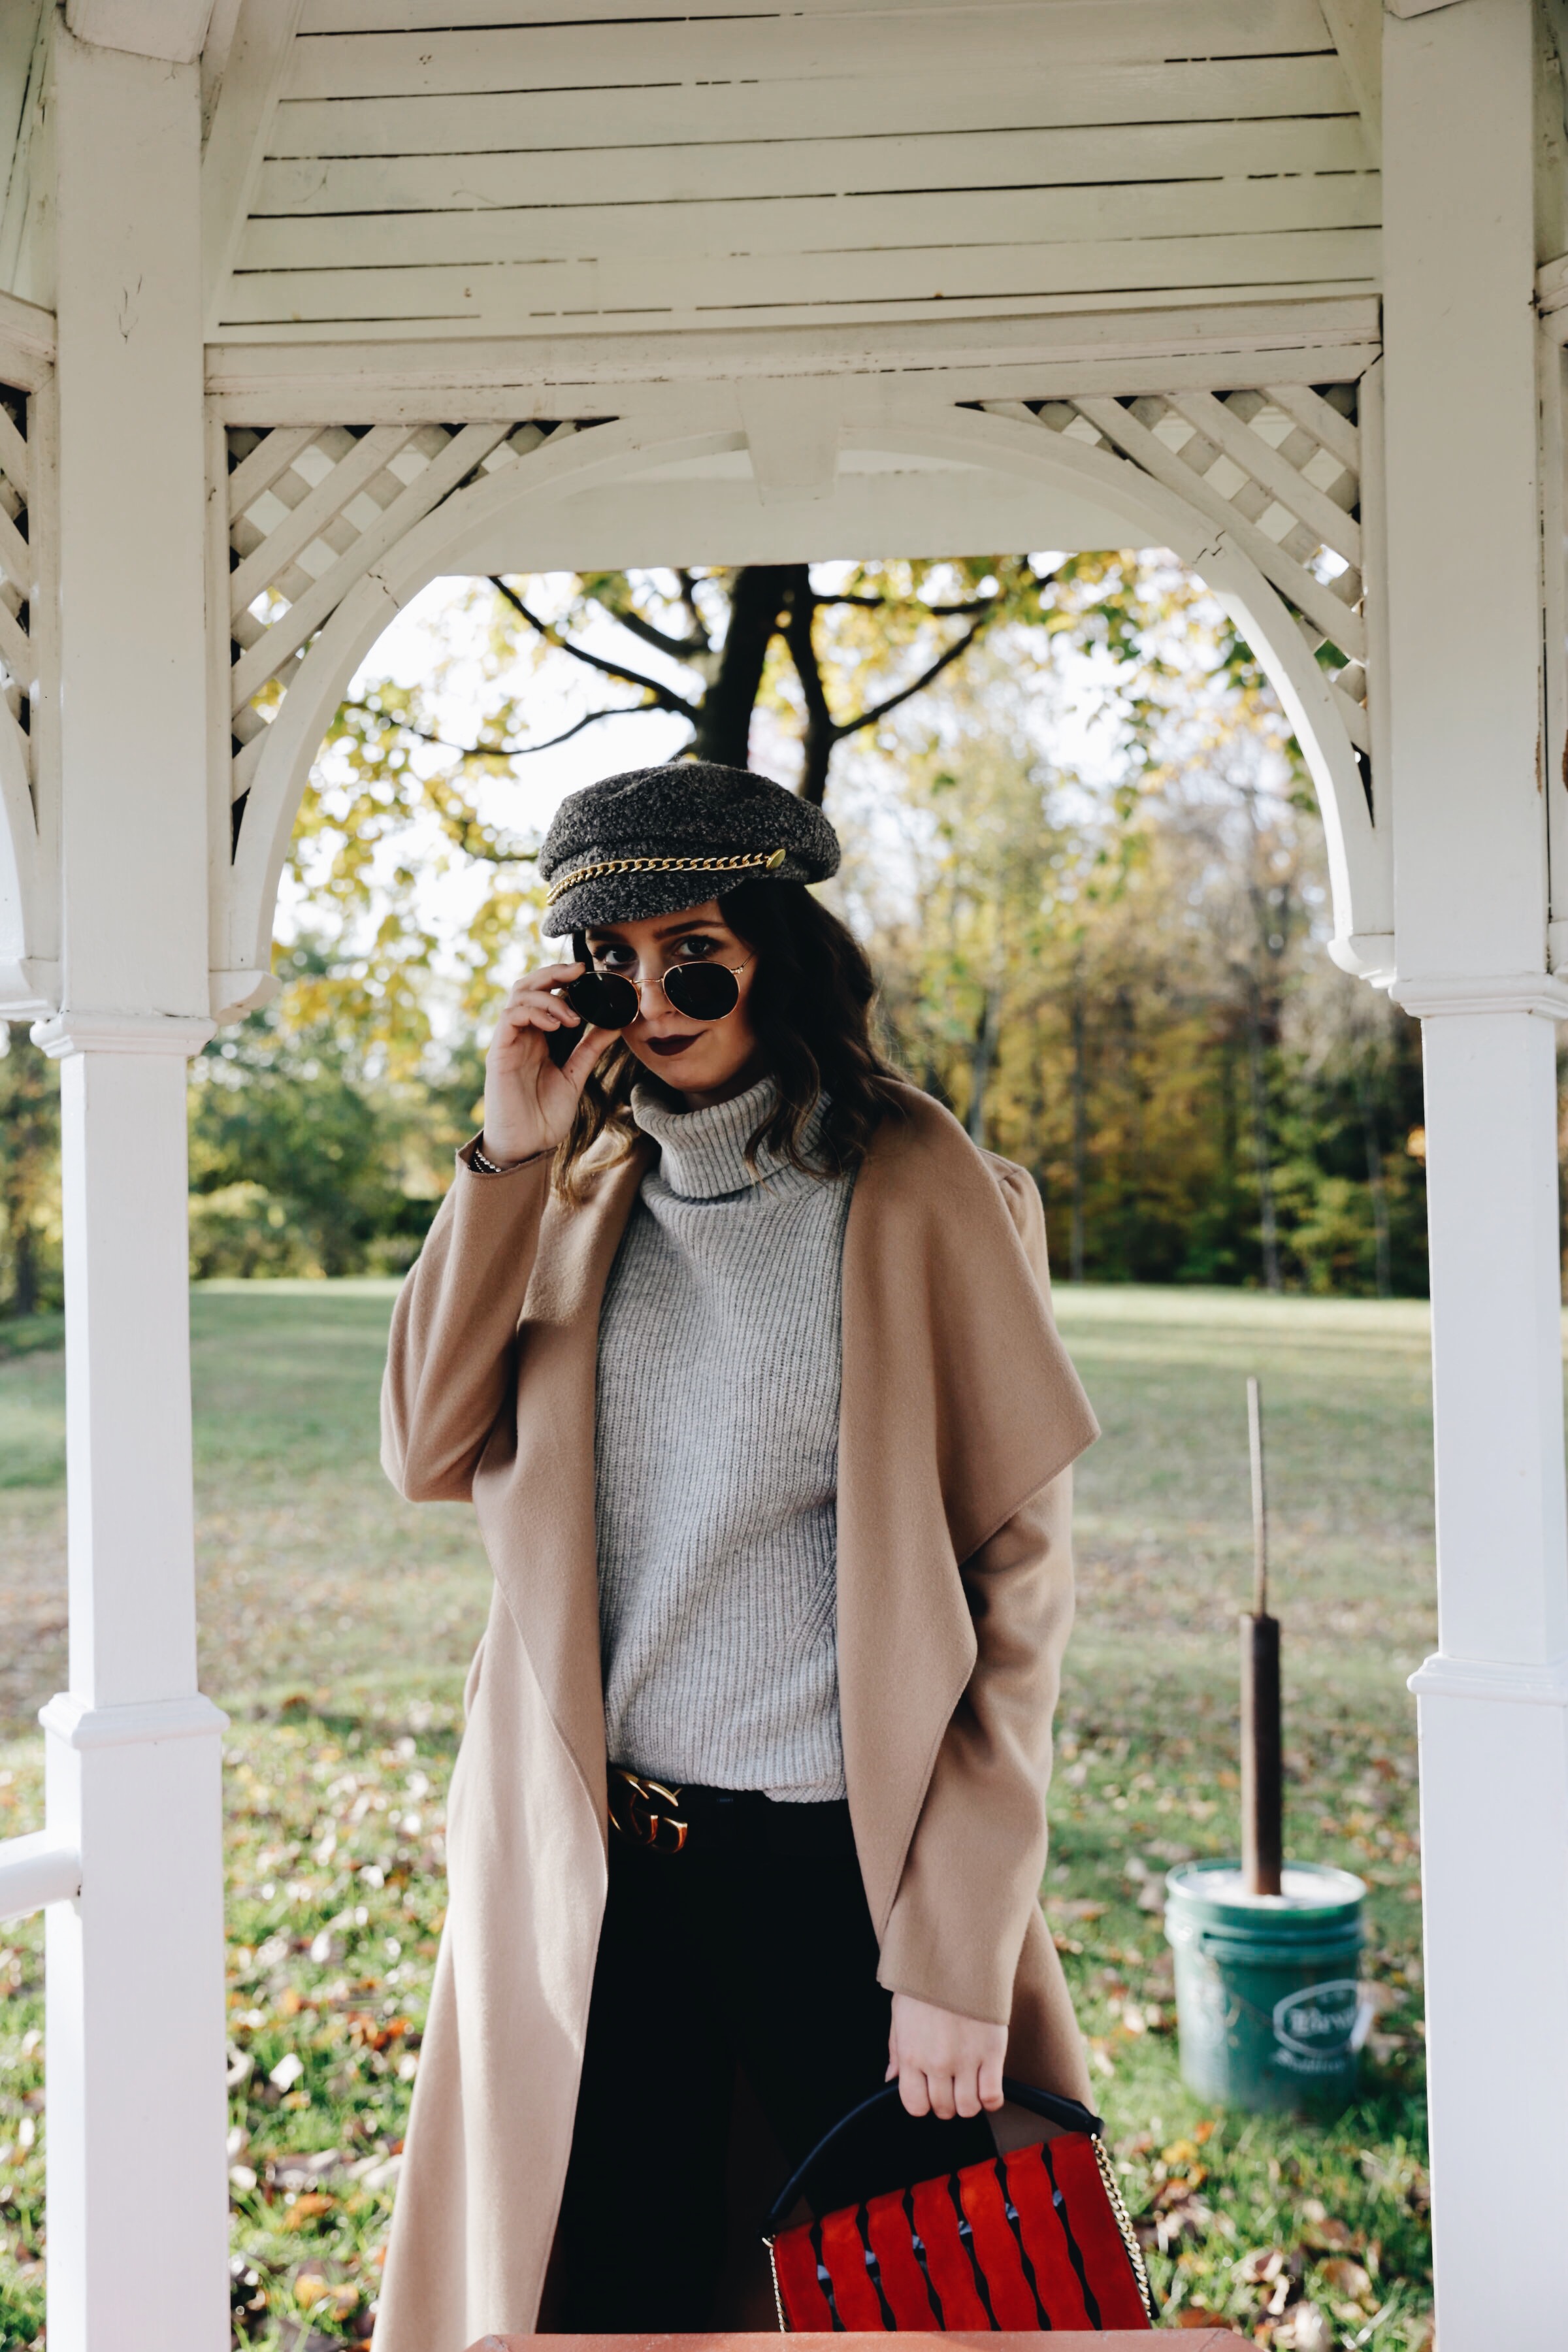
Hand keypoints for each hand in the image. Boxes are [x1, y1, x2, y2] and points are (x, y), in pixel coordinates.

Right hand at [479, 962, 611, 1165]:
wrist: (526, 1147)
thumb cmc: (546, 1115)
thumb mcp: (576, 1075)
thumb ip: (590, 1047)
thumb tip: (616, 1022)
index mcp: (538, 1036)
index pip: (546, 993)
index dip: (564, 978)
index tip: (590, 972)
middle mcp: (521, 1034)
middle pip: (528, 986)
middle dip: (554, 972)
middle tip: (580, 971)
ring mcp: (508, 1041)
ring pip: (518, 995)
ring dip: (548, 997)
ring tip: (572, 1017)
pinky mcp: (498, 1053)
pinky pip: (509, 1017)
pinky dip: (533, 1012)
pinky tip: (555, 1024)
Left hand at [887, 1992, 1006, 2120]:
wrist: (956, 1954)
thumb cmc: (926, 1980)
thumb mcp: (900, 2012)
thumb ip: (896, 2049)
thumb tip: (891, 2078)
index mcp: (910, 2053)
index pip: (914, 2105)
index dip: (923, 2104)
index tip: (929, 2093)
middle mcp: (936, 2062)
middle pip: (944, 2109)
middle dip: (947, 2102)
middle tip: (952, 2085)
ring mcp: (965, 2060)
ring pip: (968, 2108)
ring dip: (969, 2102)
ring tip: (970, 2084)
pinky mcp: (991, 2053)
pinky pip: (992, 2096)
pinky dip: (991, 2098)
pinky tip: (988, 2084)